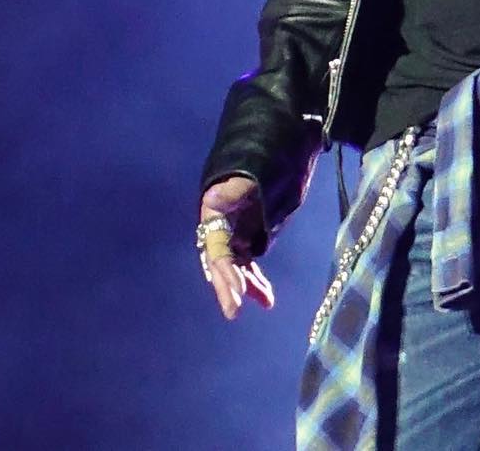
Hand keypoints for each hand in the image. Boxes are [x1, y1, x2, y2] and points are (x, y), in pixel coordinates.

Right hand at [198, 175, 275, 320]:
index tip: (239, 291)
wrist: (257, 167)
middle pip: (221, 265)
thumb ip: (232, 192)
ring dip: (248, 287)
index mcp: (212, 217)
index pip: (218, 251)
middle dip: (228, 288)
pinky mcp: (242, 243)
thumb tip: (214, 198)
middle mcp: (217, 232)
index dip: (226, 272)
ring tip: (267, 302)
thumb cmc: (249, 172)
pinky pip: (246, 266)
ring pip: (235, 269)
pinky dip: (256, 281)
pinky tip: (267, 299)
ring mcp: (230, 239)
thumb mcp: (243, 180)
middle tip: (234, 312)